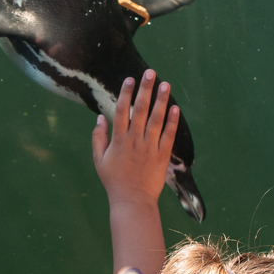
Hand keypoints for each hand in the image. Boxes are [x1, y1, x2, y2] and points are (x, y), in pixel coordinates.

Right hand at [91, 70, 178, 206]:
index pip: (122, 110)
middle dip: (145, 89)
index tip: (130, 79)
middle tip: (150, 72)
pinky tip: (175, 108)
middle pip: (141, 109)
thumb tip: (99, 117)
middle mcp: (134, 140)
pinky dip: (172, 121)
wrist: (132, 201)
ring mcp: (149, 147)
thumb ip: (98, 137)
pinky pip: (168, 135)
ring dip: (161, 100)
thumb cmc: (114, 180)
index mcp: (118, 140)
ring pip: (156, 119)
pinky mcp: (162, 156)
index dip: (126, 93)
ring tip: (166, 84)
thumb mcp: (99, 159)